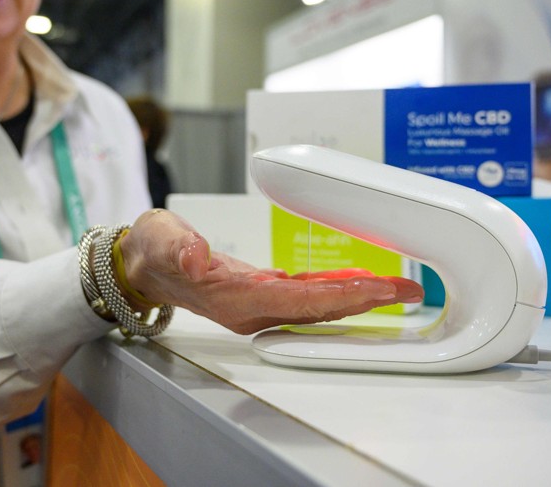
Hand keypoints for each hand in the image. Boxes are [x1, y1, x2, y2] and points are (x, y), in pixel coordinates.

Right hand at [119, 209, 423, 334]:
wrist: (145, 265)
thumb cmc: (155, 252)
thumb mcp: (161, 240)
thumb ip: (180, 248)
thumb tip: (196, 258)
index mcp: (235, 300)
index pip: (296, 301)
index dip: (337, 295)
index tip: (372, 289)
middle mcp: (254, 310)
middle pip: (318, 309)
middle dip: (363, 300)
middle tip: (404, 291)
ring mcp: (261, 306)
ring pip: (318, 306)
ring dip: (358, 297)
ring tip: (395, 288)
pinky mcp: (264, 296)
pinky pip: (309, 296)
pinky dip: (336, 288)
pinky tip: (358, 281)